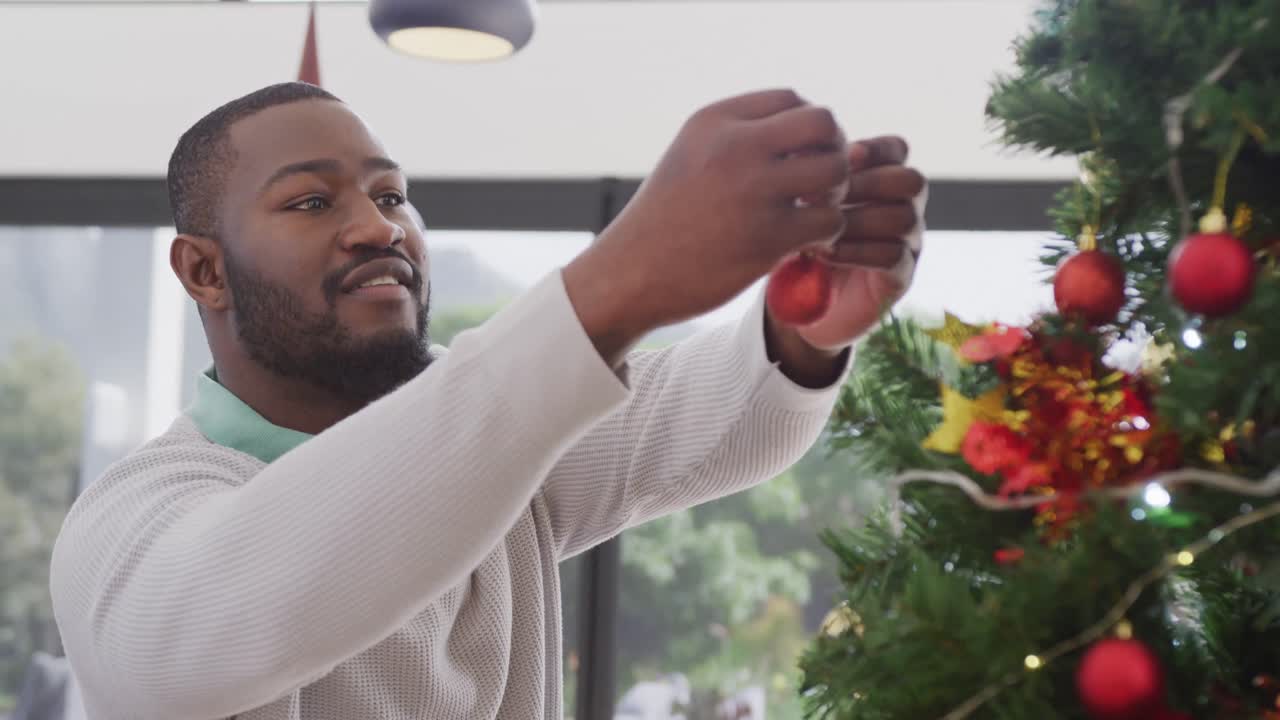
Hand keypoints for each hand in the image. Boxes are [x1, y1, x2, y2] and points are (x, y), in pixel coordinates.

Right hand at [563, 89, 850, 360]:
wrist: (630, 274)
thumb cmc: (667, 219)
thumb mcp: (691, 156)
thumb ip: (739, 136)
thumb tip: (805, 129)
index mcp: (715, 122)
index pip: (791, 99)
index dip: (807, 128)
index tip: (798, 158)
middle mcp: (734, 147)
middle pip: (822, 123)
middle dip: (833, 150)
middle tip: (820, 184)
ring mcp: (752, 191)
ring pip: (835, 170)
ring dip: (835, 194)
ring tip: (813, 214)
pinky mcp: (767, 237)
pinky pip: (829, 220)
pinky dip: (828, 233)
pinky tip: (806, 244)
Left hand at [791, 136, 926, 349]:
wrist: (800, 301)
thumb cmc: (800, 242)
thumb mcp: (801, 207)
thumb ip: (812, 181)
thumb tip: (803, 149)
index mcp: (883, 184)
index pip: (897, 151)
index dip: (876, 149)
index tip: (843, 155)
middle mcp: (905, 209)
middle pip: (911, 181)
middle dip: (869, 183)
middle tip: (826, 196)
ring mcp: (908, 245)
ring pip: (904, 217)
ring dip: (859, 220)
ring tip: (821, 229)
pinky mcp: (900, 278)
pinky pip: (894, 256)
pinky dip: (858, 251)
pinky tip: (826, 254)